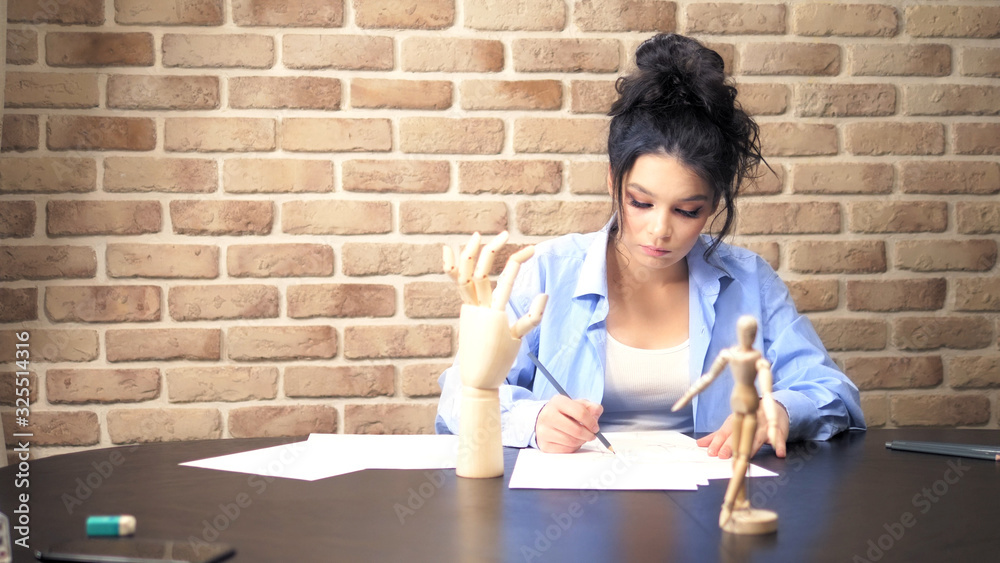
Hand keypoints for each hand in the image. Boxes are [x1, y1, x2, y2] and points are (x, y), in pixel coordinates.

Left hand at [444, 232, 546, 389]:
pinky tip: (447, 250)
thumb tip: (544, 294)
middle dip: (493, 249)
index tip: (532, 250)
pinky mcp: (463, 309)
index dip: (520, 259)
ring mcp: (468, 307)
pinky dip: (450, 266)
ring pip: (464, 274)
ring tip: (477, 236)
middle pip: (482, 270)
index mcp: (496, 312)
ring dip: (469, 253)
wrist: (477, 378)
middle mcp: (479, 307)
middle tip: (505, 234)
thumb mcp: (519, 339)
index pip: (508, 277)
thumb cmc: (501, 360)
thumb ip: (532, 316)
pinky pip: (455, 284)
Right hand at [534, 395, 603, 452]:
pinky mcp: (544, 444)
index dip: (591, 422)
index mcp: (558, 402)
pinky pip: (565, 450)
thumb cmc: (564, 412)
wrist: (544, 419)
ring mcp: (544, 431)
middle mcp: (548, 415)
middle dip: (588, 435)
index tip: (595, 427)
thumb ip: (590, 407)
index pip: (580, 412)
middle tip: (592, 435)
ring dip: (581, 441)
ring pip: (571, 442)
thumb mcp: (577, 404)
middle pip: (576, 430)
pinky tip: (573, 442)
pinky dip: (573, 447)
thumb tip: (597, 412)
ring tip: (582, 437)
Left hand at [696, 403, 788, 458]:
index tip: (711, 452)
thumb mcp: (732, 425)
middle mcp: (749, 423)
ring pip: (758, 437)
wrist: (774, 408)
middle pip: (739, 435)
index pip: (725, 432)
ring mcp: (765, 426)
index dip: (717, 442)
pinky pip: (780, 438)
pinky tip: (779, 453)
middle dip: (730, 445)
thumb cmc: (748, 420)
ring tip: (746, 457)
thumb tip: (699, 444)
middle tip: (722, 455)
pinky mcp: (779, 430)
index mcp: (736, 421)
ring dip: (753, 447)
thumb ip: (717, 436)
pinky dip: (780, 445)